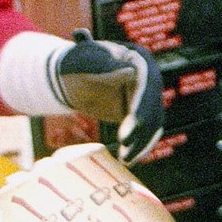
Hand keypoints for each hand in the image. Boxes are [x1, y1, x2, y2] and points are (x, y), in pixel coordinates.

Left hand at [54, 29, 163, 161]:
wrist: (68, 76)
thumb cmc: (74, 64)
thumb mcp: (86, 62)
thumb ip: (105, 66)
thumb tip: (131, 71)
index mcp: (140, 60)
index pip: (147, 86)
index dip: (141, 107)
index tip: (131, 125)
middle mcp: (149, 79)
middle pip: (153, 107)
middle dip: (141, 129)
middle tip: (124, 146)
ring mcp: (146, 97)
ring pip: (152, 123)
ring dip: (141, 143)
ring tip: (125, 160)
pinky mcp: (139, 113)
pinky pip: (146, 132)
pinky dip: (140, 146)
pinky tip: (129, 160)